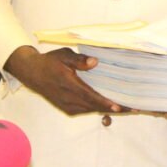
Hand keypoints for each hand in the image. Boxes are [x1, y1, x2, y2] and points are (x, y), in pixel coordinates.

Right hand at [4, 46, 122, 114]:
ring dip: (108, 110)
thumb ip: (79, 60)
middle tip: (134, 108)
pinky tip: (111, 106)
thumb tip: (94, 62)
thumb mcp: (64, 55)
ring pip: (91, 110)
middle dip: (114, 108)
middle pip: (94, 106)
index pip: (90, 96)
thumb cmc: (50, 62)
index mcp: (69, 85)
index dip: (105, 102)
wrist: (32, 73)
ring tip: (127, 108)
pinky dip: (99, 109)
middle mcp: (69, 99)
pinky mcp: (67, 109)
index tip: (118, 106)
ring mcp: (68, 106)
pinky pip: (86, 110)